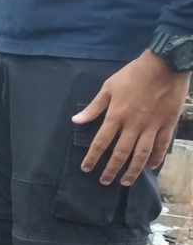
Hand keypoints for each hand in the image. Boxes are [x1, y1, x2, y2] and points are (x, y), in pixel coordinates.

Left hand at [72, 50, 191, 185]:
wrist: (166, 63)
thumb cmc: (134, 74)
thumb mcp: (109, 87)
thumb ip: (93, 107)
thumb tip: (76, 121)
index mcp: (116, 115)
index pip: (100, 142)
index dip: (92, 157)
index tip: (86, 168)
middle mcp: (133, 124)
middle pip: (120, 153)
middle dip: (111, 170)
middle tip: (104, 181)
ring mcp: (152, 125)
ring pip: (141, 154)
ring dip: (132, 170)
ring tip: (125, 182)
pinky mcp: (168, 123)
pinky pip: (162, 145)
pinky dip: (157, 158)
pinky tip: (151, 167)